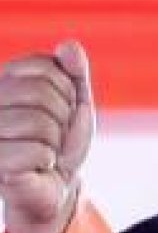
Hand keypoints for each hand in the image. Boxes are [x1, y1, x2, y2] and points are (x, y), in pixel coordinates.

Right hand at [0, 41, 93, 232]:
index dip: (67, 93)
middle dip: (63, 119)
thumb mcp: (75, 105)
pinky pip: (38, 152)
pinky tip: (38, 168)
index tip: (61, 112)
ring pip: (41, 123)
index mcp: (4, 82)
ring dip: (55, 143)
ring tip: (45, 152)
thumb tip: (69, 46)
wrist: (56, 186)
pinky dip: (48, 162)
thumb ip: (74, 74)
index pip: (47, 67)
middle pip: (43, 94)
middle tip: (54, 137)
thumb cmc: (61, 143)